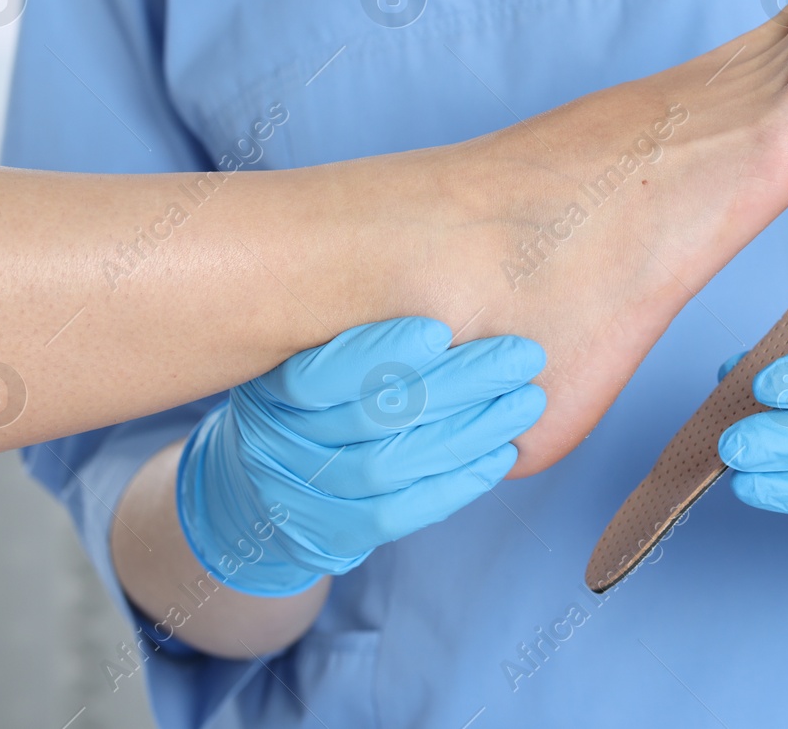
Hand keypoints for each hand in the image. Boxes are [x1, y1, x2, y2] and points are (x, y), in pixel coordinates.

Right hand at [178, 317, 545, 595]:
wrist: (260, 491)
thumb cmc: (306, 398)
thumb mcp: (305, 348)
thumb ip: (355, 319)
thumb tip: (439, 252)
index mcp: (272, 387)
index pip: (321, 376)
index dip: (380, 353)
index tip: (441, 329)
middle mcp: (280, 444)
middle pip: (378, 416)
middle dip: (461, 382)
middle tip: (524, 355)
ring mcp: (307, 495)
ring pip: (397, 465)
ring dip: (474, 430)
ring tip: (527, 400)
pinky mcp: (338, 533)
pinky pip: (404, 512)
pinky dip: (457, 482)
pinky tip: (502, 451)